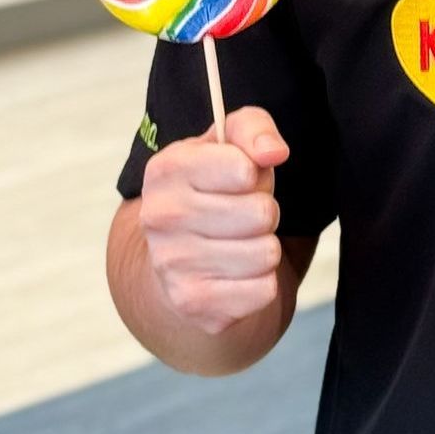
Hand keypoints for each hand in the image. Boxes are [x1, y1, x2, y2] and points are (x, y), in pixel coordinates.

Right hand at [136, 106, 288, 335]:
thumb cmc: (213, 189)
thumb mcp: (229, 144)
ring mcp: (172, 264)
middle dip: (265, 212)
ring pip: (266, 254)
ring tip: (239, 241)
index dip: (256, 172)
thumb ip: (255, 130)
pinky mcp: (192, 303)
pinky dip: (260, 282)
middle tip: (242, 215)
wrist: (178, 255)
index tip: (240, 177)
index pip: (244, 168)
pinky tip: (235, 273)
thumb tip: (274, 152)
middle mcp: (160, 216)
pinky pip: (263, 291)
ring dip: (264, 247)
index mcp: (166, 169)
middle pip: (262, 214)